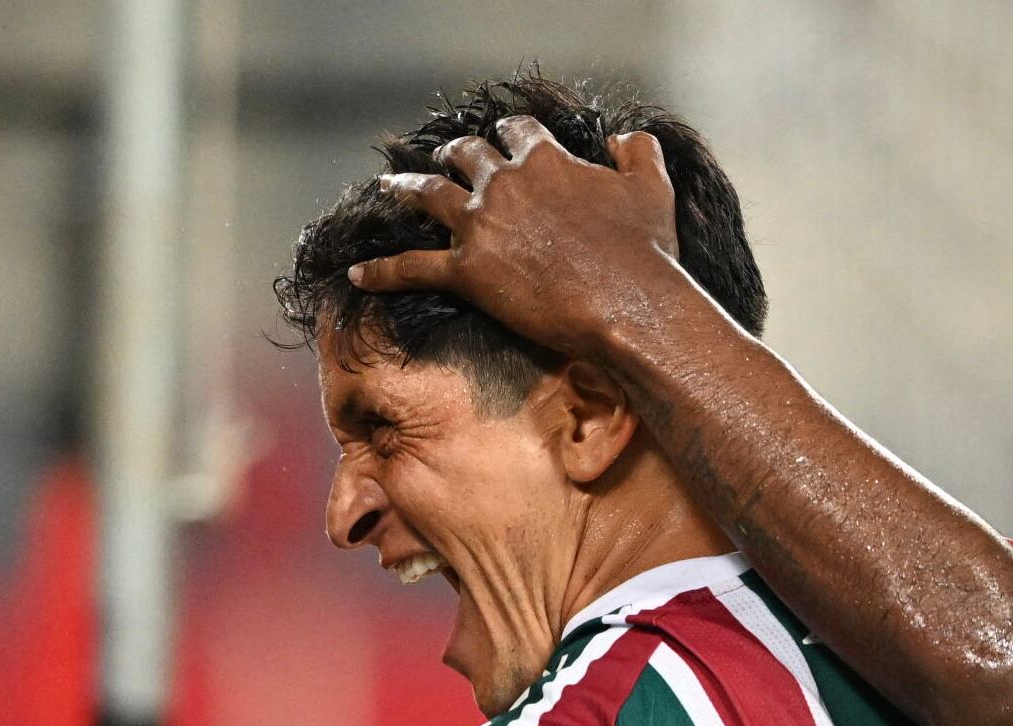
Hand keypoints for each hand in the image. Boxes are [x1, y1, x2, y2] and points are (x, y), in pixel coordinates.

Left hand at [351, 119, 682, 360]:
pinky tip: (358, 275)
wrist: (629, 306)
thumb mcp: (654, 189)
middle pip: (466, 155)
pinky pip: (411, 267)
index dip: (509, 133)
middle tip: (444, 158)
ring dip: (404, 189)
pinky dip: (382, 271)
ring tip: (389, 189)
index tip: (504, 136)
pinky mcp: (467, 271)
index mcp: (545, 160)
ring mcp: (481, 225)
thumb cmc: (647, 253)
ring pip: (427, 195)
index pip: (517, 132)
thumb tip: (626, 137)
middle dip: (454, 154)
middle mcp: (504, 183)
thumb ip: (641, 151)